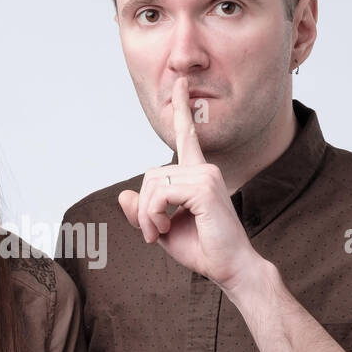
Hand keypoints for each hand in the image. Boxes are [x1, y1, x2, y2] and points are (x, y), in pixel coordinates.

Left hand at [117, 76, 257, 287]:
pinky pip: (161, 194)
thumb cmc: (202, 249)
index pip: (187, 135)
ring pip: (152, 185)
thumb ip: (142, 211)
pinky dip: (153, 215)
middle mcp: (204, 169)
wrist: (229, 268)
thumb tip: (122, 195)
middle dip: (142, 207)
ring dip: (146, 215)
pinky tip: (163, 230)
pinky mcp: (204, 188)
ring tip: (157, 234)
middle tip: (151, 233)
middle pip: (150, 175)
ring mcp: (206, 175)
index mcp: (197, 174)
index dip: (181, 109)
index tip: (180, 83)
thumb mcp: (162, 229)